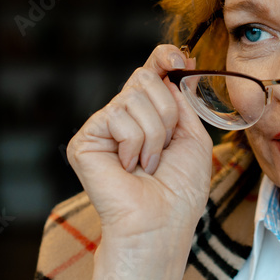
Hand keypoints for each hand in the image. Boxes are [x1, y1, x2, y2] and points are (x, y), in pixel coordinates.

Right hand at [66, 44, 213, 246]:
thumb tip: (174, 65)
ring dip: (154, 134)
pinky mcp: (86, 139)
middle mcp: (123, 116)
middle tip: (165, 147)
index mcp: (150, 115)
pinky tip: (129, 167)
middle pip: (144, 78)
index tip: (179, 58)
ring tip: (148, 164)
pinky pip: (118, 117)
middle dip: (166, 112)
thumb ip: (182, 100)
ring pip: (133, 96)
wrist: (161, 222)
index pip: (151, 72)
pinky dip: (134, 144)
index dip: (163, 58)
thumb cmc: (180, 191)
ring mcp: (103, 127)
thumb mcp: (194, 138)